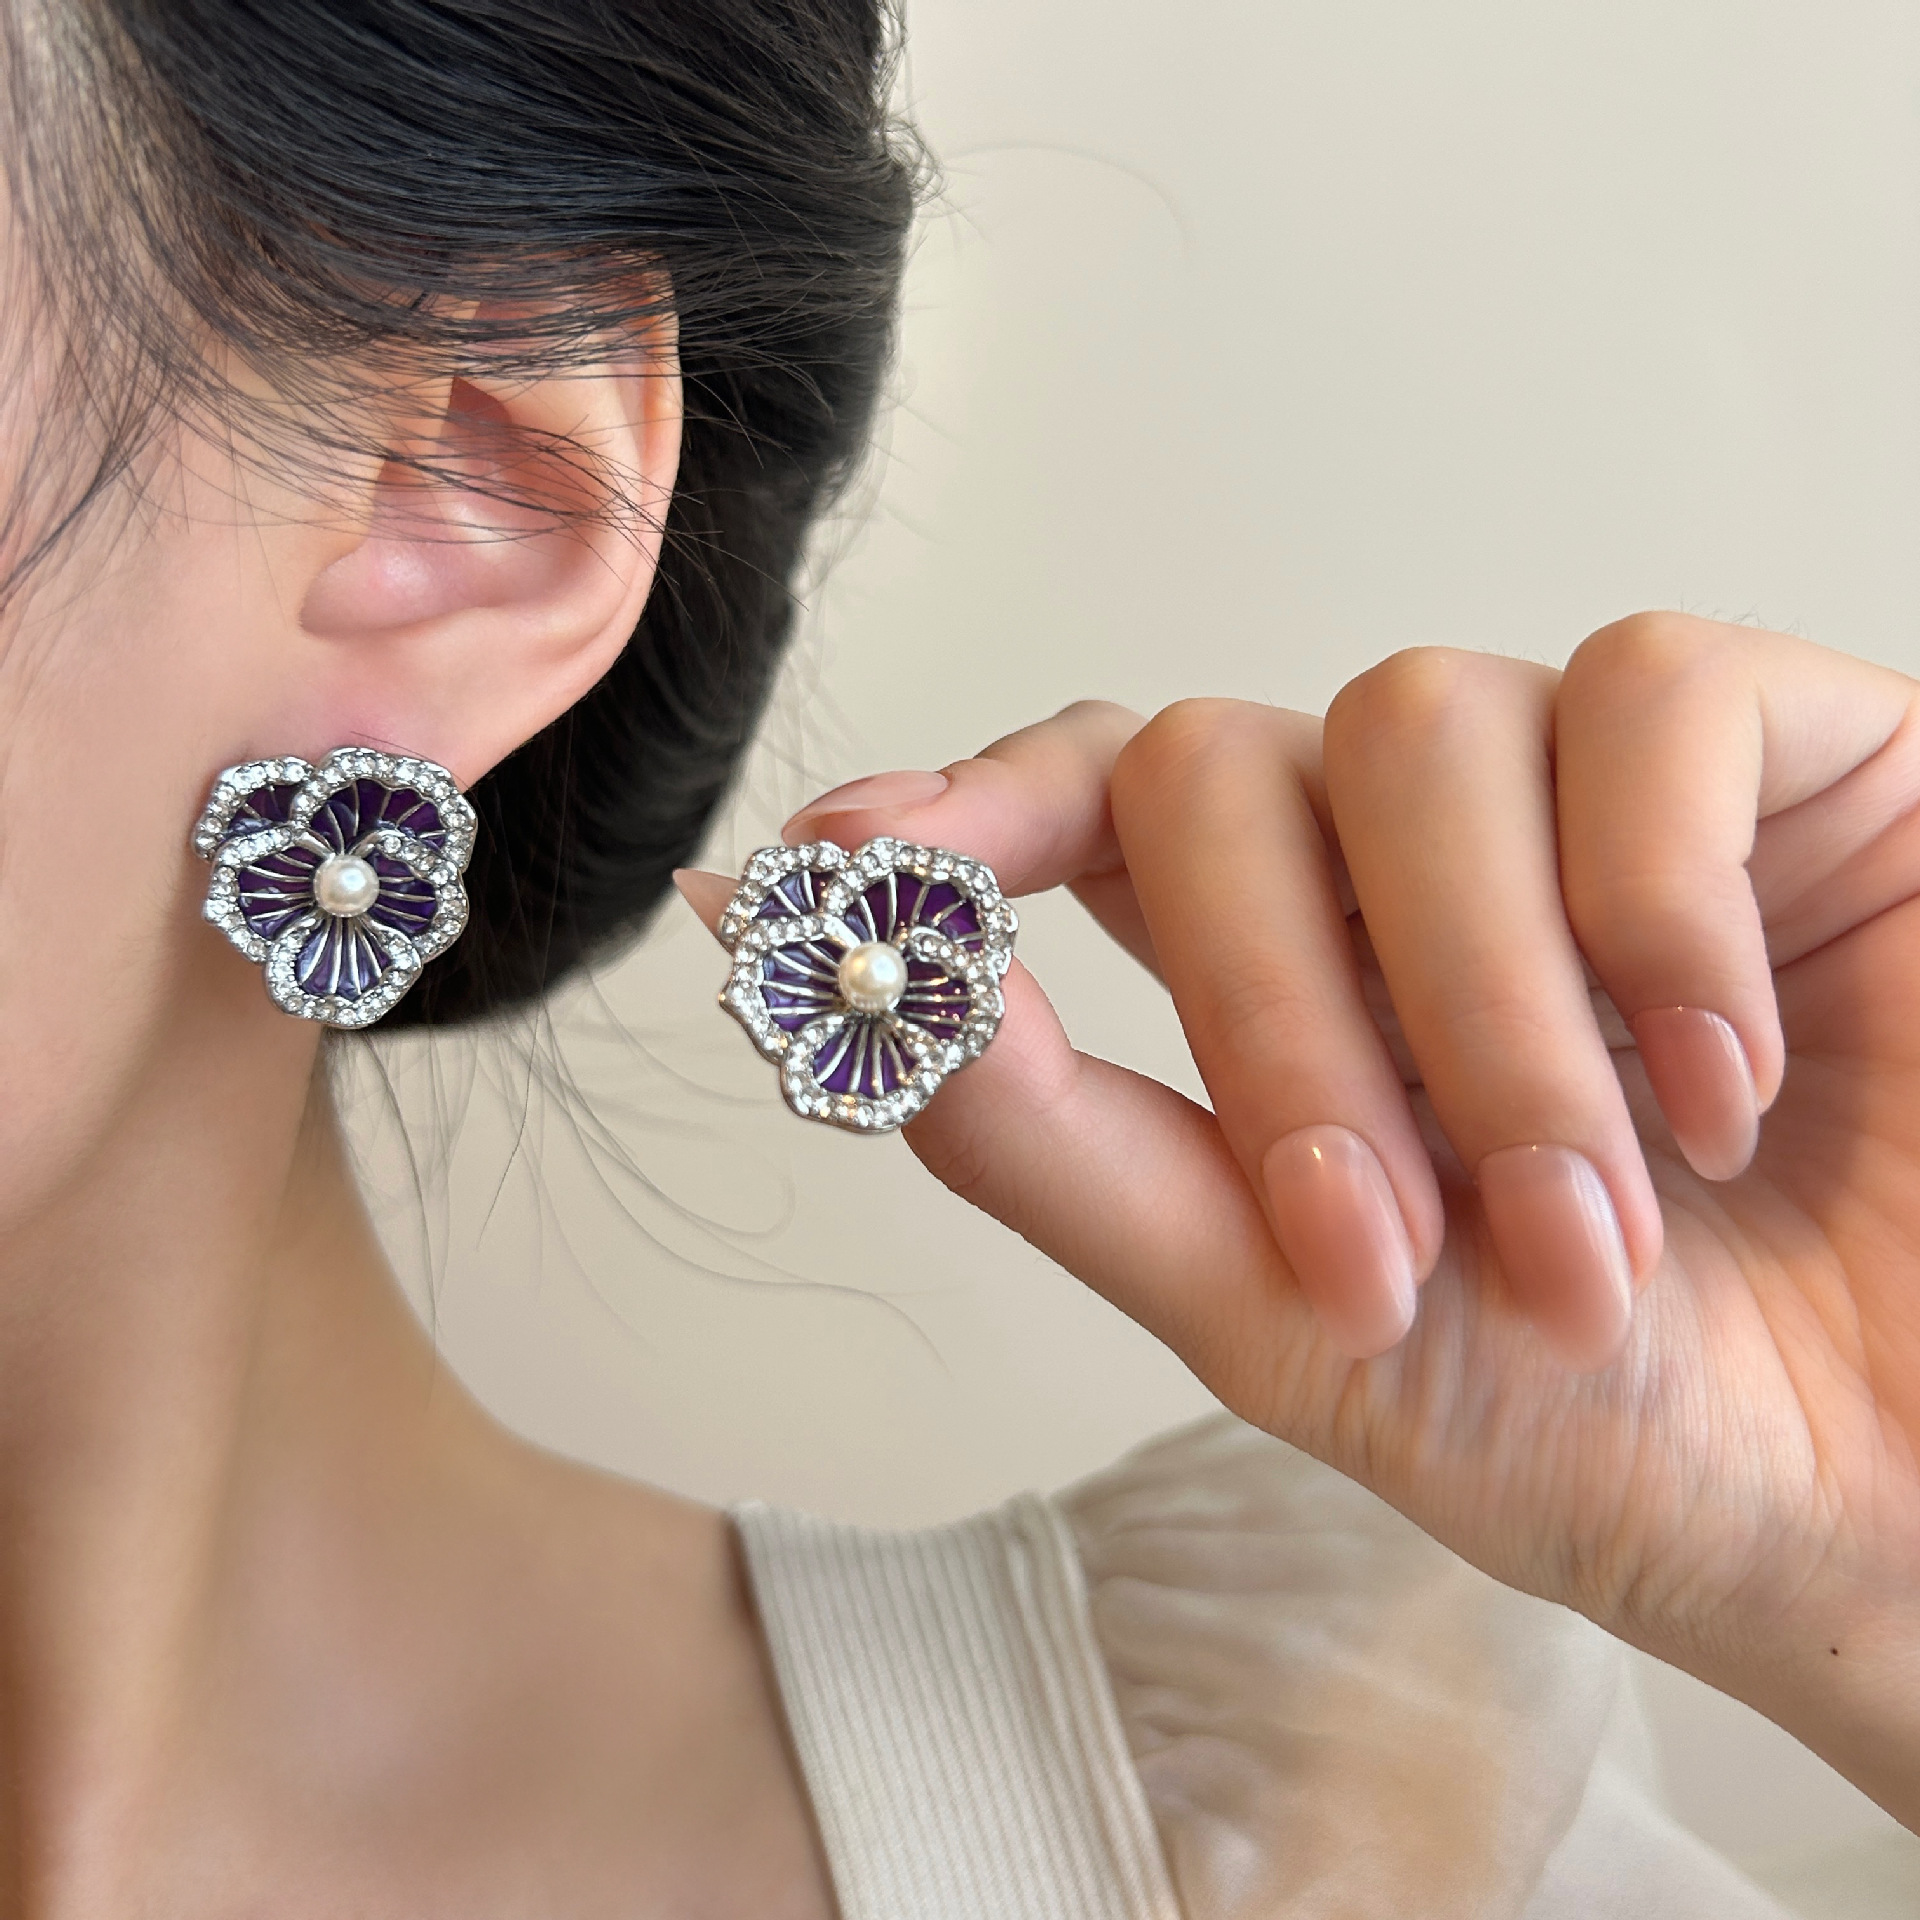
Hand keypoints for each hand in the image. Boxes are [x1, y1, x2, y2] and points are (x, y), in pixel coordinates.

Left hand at [681, 614, 1919, 1826]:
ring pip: (1416, 726)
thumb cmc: (1605, 1422)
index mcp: (1282, 968)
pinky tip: (1728, 1079)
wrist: (1895, 1495)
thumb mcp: (1281, 1313)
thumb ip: (1059, 1146)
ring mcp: (1587, 791)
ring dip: (1480, 1011)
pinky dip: (1659, 907)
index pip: (1090, 798)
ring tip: (1590, 1227)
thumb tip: (858, 991)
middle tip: (1373, 1249)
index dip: (967, 803)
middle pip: (1214, 768)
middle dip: (1268, 1014)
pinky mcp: (1784, 754)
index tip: (850, 863)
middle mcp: (1410, 860)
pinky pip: (1651, 698)